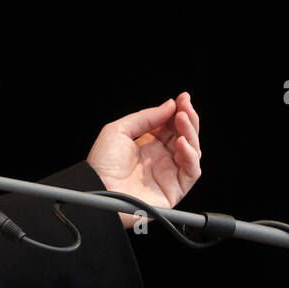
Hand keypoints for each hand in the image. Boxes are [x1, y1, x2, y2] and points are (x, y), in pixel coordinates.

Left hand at [87, 92, 201, 227]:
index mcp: (147, 146)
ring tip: (183, 120)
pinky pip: (191, 171)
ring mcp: (168, 174)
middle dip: (187, 119)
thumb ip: (145, 117)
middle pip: (184, 136)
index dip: (178, 112)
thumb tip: (169, 105)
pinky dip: (190, 155)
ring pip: (192, 151)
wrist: (97, 189)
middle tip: (185, 107)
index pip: (170, 126)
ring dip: (190, 134)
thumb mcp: (118, 131)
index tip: (183, 98)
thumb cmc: (101, 164)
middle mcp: (160, 159)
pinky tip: (182, 142)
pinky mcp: (174, 189)